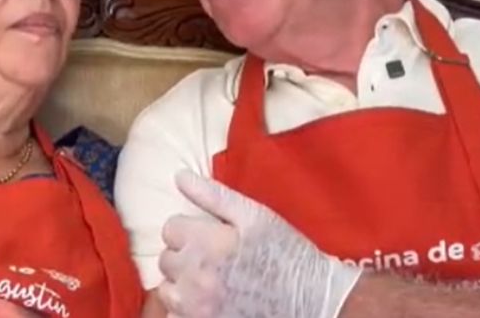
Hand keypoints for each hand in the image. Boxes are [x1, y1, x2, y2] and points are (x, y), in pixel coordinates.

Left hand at [157, 170, 361, 317]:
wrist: (313, 302)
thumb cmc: (286, 255)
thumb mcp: (256, 217)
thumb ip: (214, 195)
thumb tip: (179, 176)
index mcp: (207, 243)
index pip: (170, 228)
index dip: (191, 231)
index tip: (210, 238)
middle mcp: (196, 277)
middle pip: (167, 259)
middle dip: (187, 258)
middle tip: (217, 262)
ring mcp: (197, 308)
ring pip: (167, 290)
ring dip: (184, 286)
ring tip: (214, 285)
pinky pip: (176, 316)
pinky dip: (189, 311)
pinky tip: (213, 304)